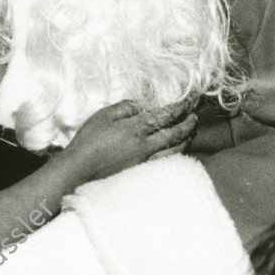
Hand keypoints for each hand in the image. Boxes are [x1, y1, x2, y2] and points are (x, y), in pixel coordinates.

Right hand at [61, 97, 197, 183]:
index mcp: (136, 128)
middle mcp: (145, 146)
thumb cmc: (88, 141)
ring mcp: (145, 161)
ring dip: (186, 140)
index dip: (179, 107)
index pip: (165, 115)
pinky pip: (167, 163)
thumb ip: (125, 108)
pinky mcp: (142, 172)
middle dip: (188, 124)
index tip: (189, 101)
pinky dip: (177, 155)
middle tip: (195, 117)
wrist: (79, 171)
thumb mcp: (103, 116)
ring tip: (191, 133)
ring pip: (175, 151)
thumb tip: (142, 105)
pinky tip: (177, 152)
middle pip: (175, 134)